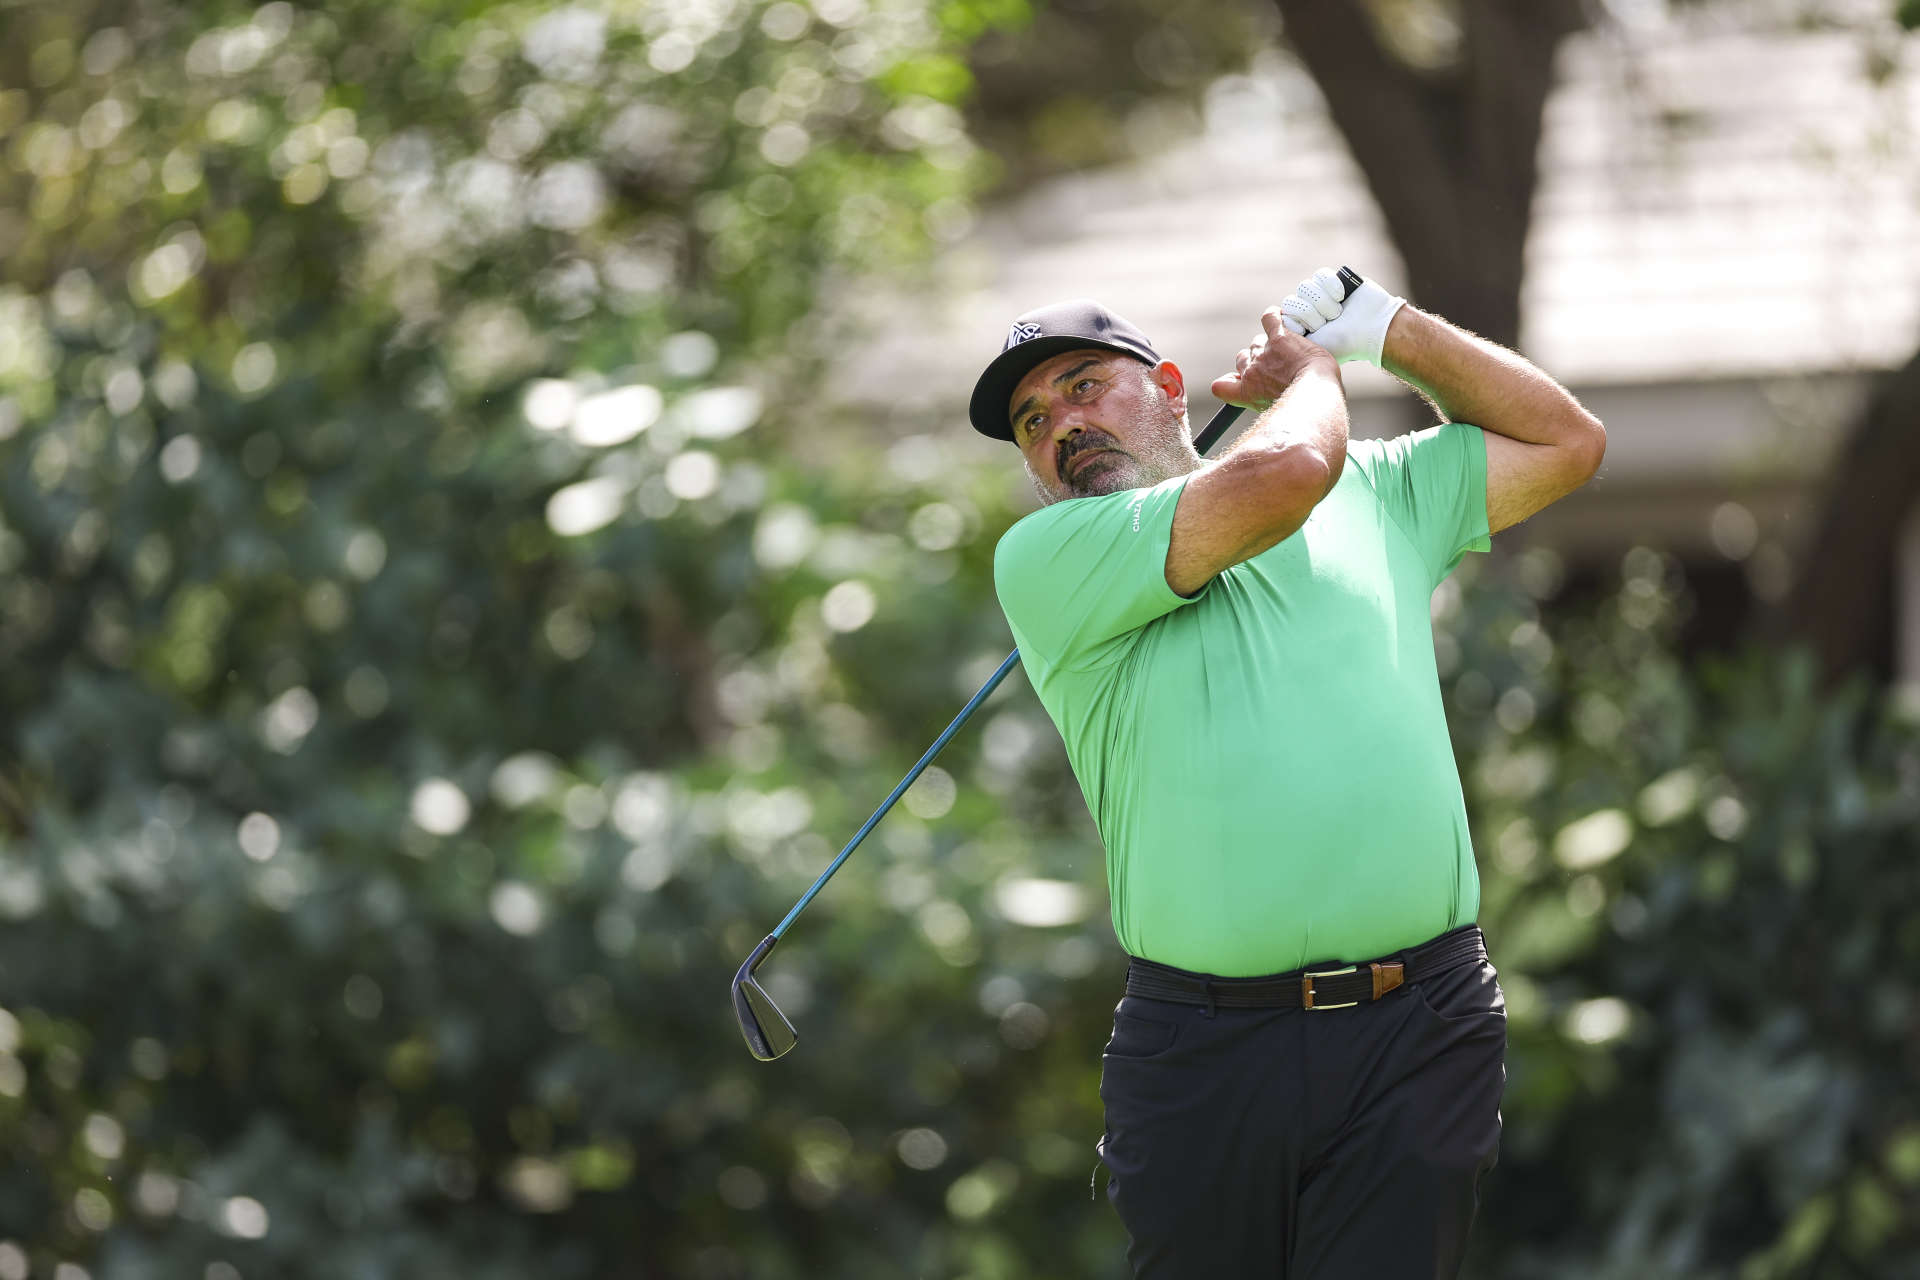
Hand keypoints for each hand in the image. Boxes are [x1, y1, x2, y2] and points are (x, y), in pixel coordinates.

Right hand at [1210, 309, 1338, 410]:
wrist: (1315, 394)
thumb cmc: (1302, 407)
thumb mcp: (1274, 413)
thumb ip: (1264, 405)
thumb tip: (1269, 401)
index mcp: (1247, 393)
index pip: (1221, 386)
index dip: (1229, 381)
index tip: (1239, 380)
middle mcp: (1251, 372)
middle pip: (1244, 358)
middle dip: (1257, 361)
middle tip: (1278, 365)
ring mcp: (1264, 353)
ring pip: (1258, 341)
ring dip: (1269, 342)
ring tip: (1288, 347)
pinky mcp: (1279, 338)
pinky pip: (1270, 319)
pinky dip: (1274, 315)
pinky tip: (1281, 315)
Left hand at [1278, 266, 1405, 366]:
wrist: (1374, 329)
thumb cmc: (1345, 342)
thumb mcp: (1314, 346)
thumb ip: (1291, 338)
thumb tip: (1272, 327)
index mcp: (1301, 326)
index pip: (1282, 315)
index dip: (1296, 320)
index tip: (1311, 331)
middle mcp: (1308, 309)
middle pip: (1292, 301)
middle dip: (1311, 313)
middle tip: (1328, 322)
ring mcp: (1320, 294)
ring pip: (1305, 287)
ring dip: (1322, 301)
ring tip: (1337, 312)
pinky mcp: (1332, 280)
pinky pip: (1320, 274)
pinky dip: (1331, 285)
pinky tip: (1342, 295)